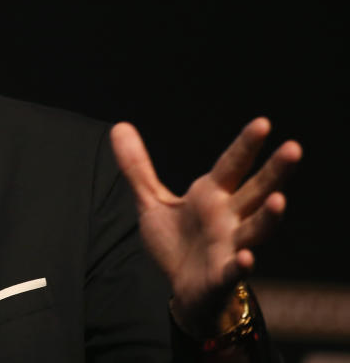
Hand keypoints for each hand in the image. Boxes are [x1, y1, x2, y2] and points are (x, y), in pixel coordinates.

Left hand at [111, 118, 300, 336]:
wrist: (182, 290)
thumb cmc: (176, 243)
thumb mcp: (151, 201)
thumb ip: (137, 167)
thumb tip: (118, 126)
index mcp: (212, 196)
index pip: (232, 165)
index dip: (246, 145)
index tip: (263, 123)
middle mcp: (228, 217)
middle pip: (256, 191)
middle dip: (275, 172)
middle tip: (294, 148)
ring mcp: (229, 246)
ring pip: (255, 229)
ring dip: (268, 217)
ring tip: (279, 200)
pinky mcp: (222, 275)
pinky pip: (235, 269)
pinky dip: (242, 264)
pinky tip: (247, 258)